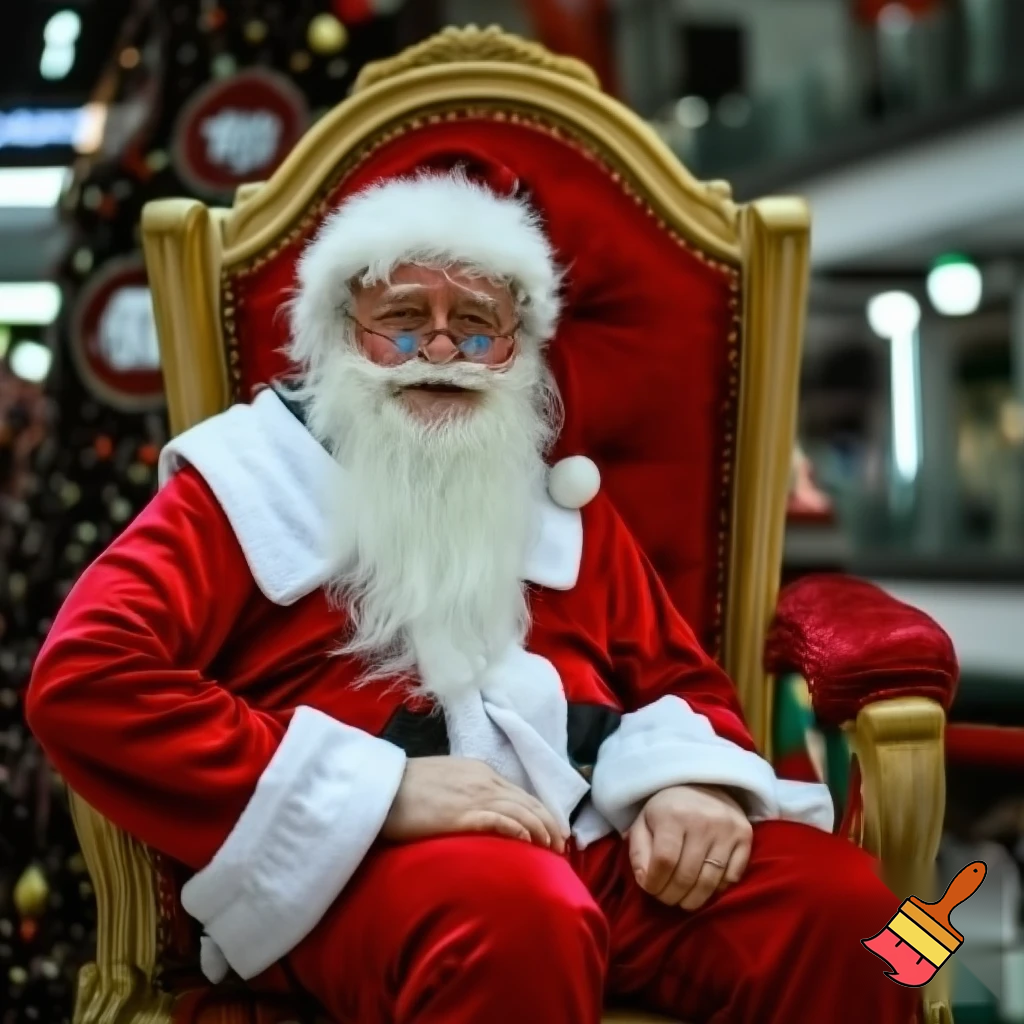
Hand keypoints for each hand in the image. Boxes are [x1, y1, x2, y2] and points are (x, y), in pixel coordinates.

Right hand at [382, 756, 567, 852]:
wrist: (381, 788)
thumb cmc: (406, 788)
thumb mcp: (444, 782)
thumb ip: (465, 791)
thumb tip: (479, 810)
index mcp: (479, 770)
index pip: (519, 792)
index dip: (539, 811)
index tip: (551, 830)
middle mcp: (483, 779)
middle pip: (527, 801)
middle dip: (549, 822)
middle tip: (562, 845)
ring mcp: (474, 795)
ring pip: (521, 811)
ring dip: (541, 830)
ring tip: (553, 849)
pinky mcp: (462, 814)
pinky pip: (500, 821)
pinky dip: (519, 830)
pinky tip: (529, 844)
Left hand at [628, 784, 751, 910]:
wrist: (701, 783)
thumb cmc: (667, 808)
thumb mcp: (643, 822)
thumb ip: (639, 852)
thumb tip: (646, 882)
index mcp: (673, 814)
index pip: (664, 861)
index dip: (655, 883)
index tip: (651, 889)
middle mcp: (703, 821)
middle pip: (687, 876)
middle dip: (672, 896)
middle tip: (666, 898)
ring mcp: (728, 829)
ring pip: (710, 882)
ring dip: (693, 900)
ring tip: (683, 900)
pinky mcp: (745, 836)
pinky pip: (732, 877)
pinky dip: (716, 889)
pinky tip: (703, 885)